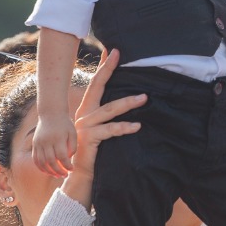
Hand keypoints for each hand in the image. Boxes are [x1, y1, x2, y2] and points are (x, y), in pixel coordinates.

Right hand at [32, 112, 77, 178]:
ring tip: (57, 176)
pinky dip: (41, 167)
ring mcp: (39, 143)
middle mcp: (46, 141)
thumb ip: (73, 146)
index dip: (67, 165)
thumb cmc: (65, 124)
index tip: (71, 169)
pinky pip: (35, 159)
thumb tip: (68, 159)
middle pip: (51, 161)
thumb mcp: (73, 132)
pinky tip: (48, 172)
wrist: (51, 113)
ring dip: (49, 171)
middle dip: (58, 171)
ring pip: (42, 162)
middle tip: (65, 175)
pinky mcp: (34, 144)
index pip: (62, 156)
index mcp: (58, 138)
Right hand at [59, 50, 143, 206]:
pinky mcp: (90, 139)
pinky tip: (137, 125)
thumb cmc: (94, 152)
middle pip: (97, 87)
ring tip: (145, 98)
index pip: (96, 83)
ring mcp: (85, 126)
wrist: (80, 175)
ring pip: (109, 109)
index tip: (111, 50)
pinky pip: (110, 130)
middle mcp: (84, 115)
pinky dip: (124, 127)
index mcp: (87, 110)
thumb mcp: (100, 131)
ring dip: (128, 102)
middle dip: (107, 69)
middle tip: (118, 54)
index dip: (103, 67)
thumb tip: (128, 102)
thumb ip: (108, 118)